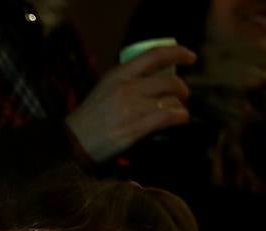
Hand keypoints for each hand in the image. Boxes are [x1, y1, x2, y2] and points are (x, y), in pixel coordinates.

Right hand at [64, 44, 197, 162]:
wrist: (73, 143)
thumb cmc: (89, 118)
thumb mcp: (105, 88)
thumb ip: (127, 81)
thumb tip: (154, 79)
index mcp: (118, 74)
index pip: (154, 55)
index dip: (178, 52)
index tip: (191, 57)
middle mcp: (127, 88)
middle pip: (168, 80)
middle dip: (182, 88)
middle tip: (183, 95)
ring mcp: (131, 108)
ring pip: (171, 100)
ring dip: (180, 106)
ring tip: (178, 111)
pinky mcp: (135, 127)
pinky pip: (167, 116)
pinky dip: (180, 116)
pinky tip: (180, 119)